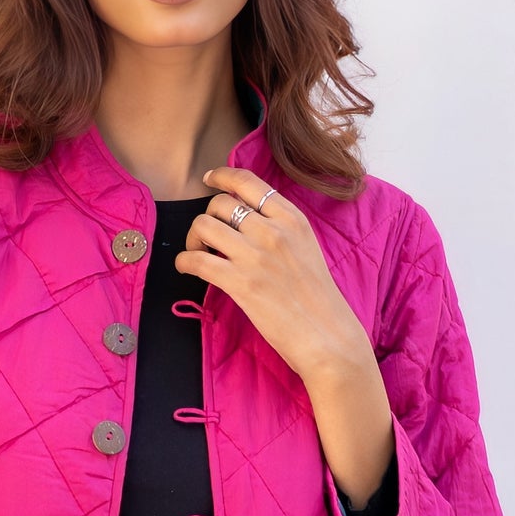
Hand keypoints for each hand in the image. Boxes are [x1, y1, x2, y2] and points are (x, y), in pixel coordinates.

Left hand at [176, 166, 395, 509]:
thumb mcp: (308, 249)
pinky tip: (186, 268)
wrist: (329, 338)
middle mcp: (273, 231)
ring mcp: (256, 257)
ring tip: (197, 253)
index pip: (248, 182)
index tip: (209, 180)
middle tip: (205, 238)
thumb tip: (249, 219)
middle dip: (206, 218)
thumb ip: (282, 229)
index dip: (222, 177)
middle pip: (220, 204)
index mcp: (292, 219)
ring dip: (192, 238)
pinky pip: (197, 260)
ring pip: (204, 226)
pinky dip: (184, 262)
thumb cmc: (319, 301)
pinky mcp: (241, 284)